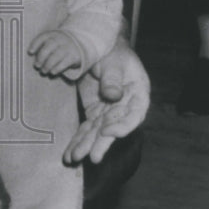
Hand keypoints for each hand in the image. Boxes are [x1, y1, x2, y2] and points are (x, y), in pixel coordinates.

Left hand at [28, 29, 83, 76]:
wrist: (79, 47)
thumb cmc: (59, 46)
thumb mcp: (52, 42)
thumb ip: (42, 47)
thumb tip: (34, 58)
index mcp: (53, 34)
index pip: (43, 37)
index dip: (35, 44)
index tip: (30, 52)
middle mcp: (61, 39)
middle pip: (49, 45)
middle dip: (41, 57)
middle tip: (37, 66)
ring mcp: (68, 47)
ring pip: (56, 55)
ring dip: (48, 65)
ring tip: (44, 71)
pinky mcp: (74, 56)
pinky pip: (65, 62)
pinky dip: (57, 68)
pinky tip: (52, 72)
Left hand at [65, 38, 149, 164]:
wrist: (100, 49)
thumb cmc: (113, 52)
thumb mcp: (114, 61)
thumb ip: (113, 78)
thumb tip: (113, 96)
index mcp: (138, 95)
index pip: (134, 115)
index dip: (123, 127)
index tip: (107, 132)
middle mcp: (125, 108)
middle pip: (114, 128)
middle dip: (102, 143)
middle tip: (92, 157)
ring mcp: (108, 113)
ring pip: (97, 133)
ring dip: (86, 146)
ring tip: (74, 158)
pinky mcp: (94, 113)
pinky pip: (86, 129)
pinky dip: (78, 141)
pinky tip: (70, 155)